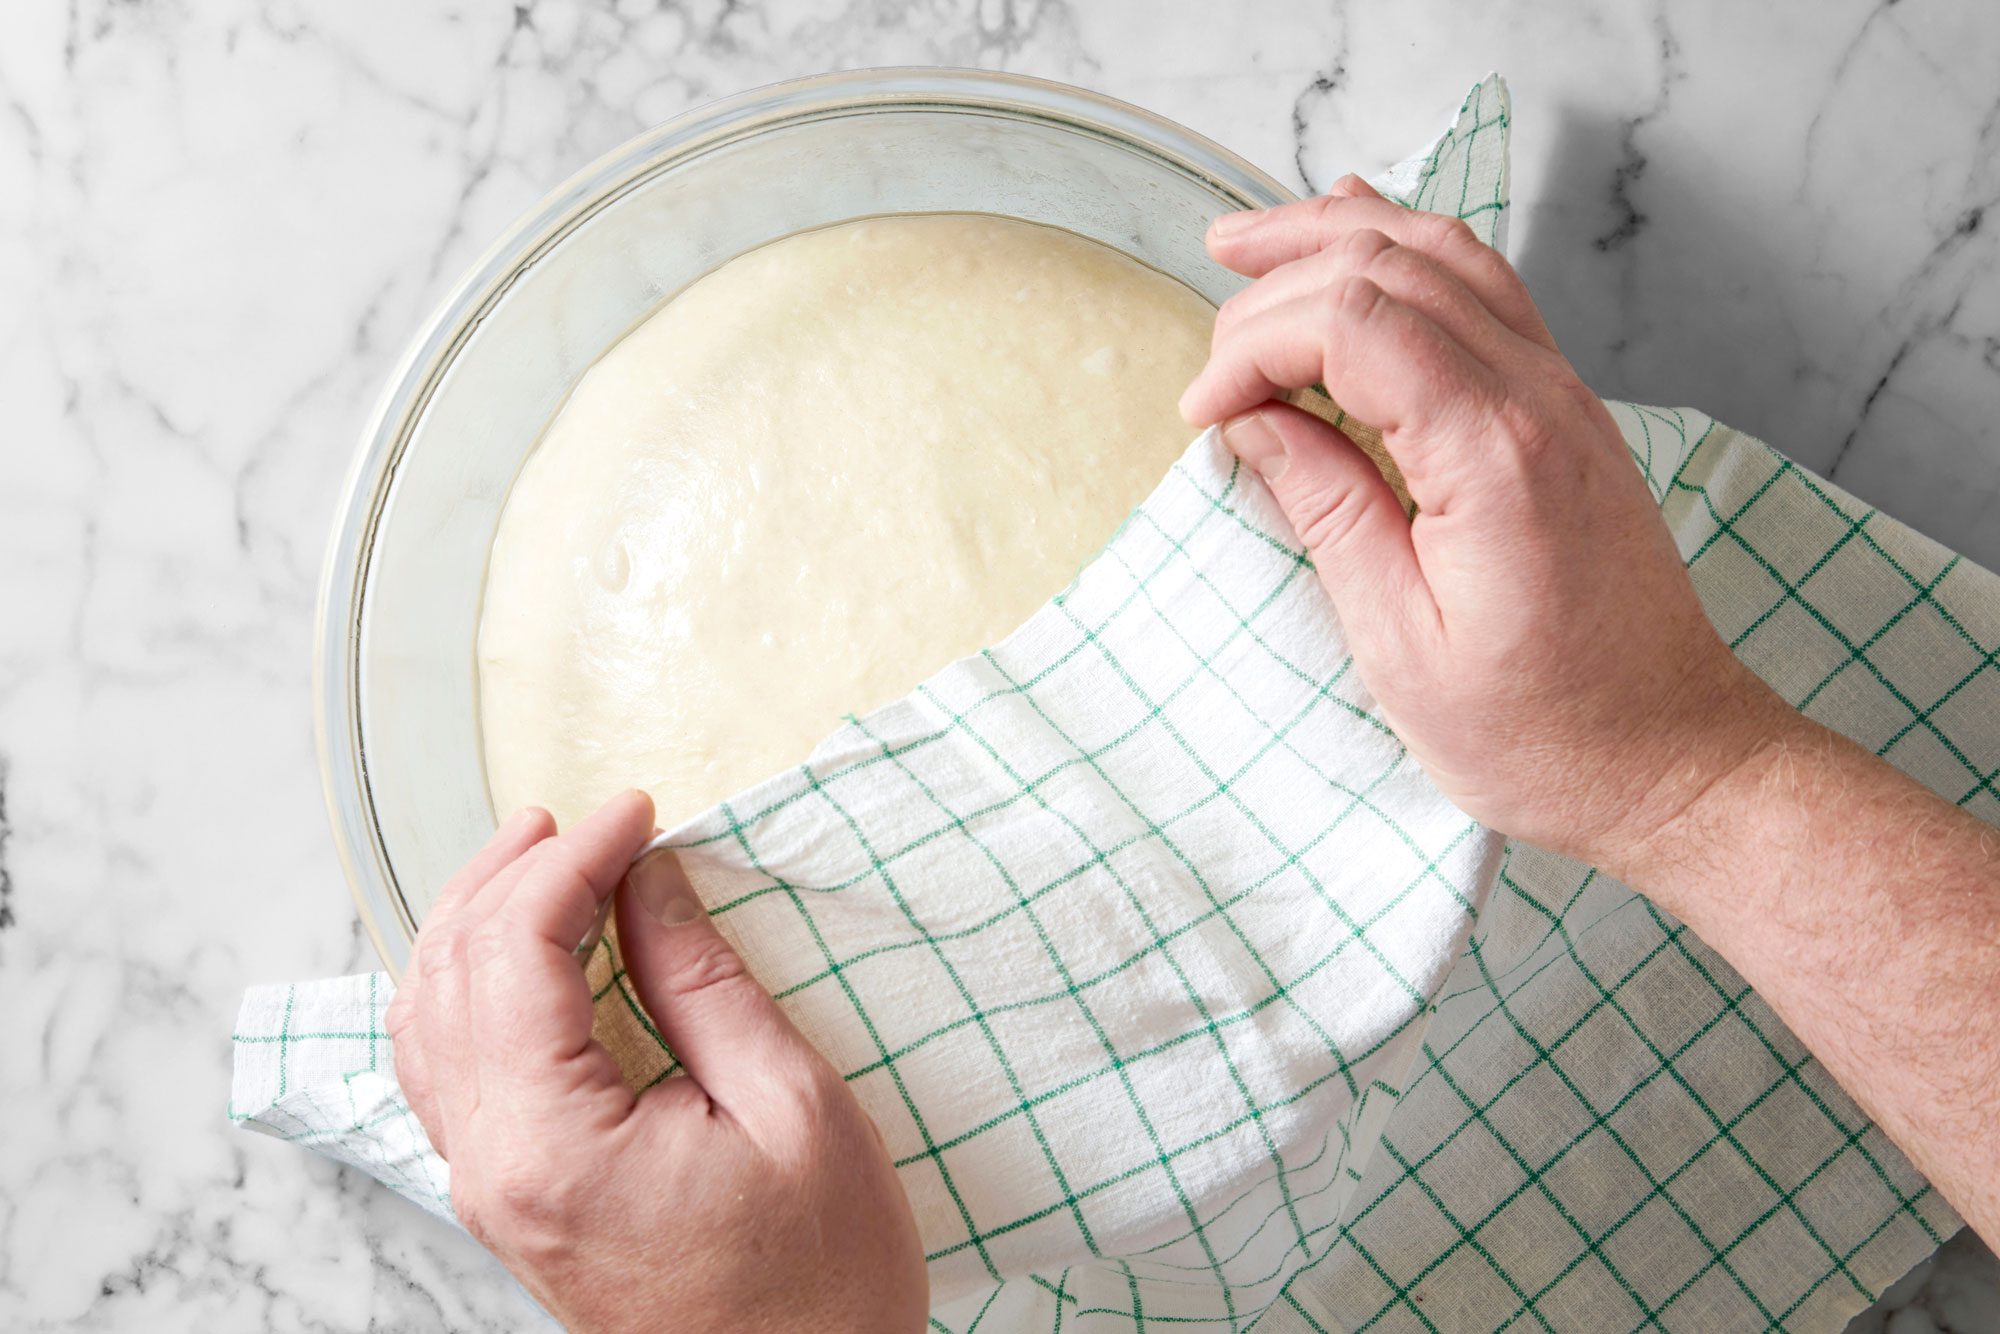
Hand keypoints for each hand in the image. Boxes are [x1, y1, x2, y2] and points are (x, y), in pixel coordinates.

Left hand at [384, 792, 926, 1333]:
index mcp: (554, 1146)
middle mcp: (494, 1172)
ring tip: (540, 858)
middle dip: (513, 874)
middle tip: (589, 820)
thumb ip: (702, 983)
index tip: (638, 812)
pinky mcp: (512, 1204)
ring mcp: (491, 1194)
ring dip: (477, 924)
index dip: (573, 859)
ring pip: (429, 1022)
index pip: (516, 953)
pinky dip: (469, 990)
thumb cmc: (821, 1281)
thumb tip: (648, 882)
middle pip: (451, 976)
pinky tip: (516, 958)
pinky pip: (447, 1073)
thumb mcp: (792, 1108)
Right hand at [1179, 176, 1791, 876]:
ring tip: (1248, 244)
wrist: (1670, 761)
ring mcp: (1562, 395)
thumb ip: (1327, 512)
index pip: (1352, 324)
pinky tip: (1357, 240)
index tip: (1203, 415)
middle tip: (1208, 353)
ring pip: (1444, 254)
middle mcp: (1538, 397)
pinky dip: (1407, 255)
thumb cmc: (1540, 733)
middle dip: (1279, 284)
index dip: (1254, 347)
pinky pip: (1484, 290)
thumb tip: (1254, 423)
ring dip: (1338, 238)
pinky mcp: (1564, 412)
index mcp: (1492, 454)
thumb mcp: (1402, 646)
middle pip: (1390, 268)